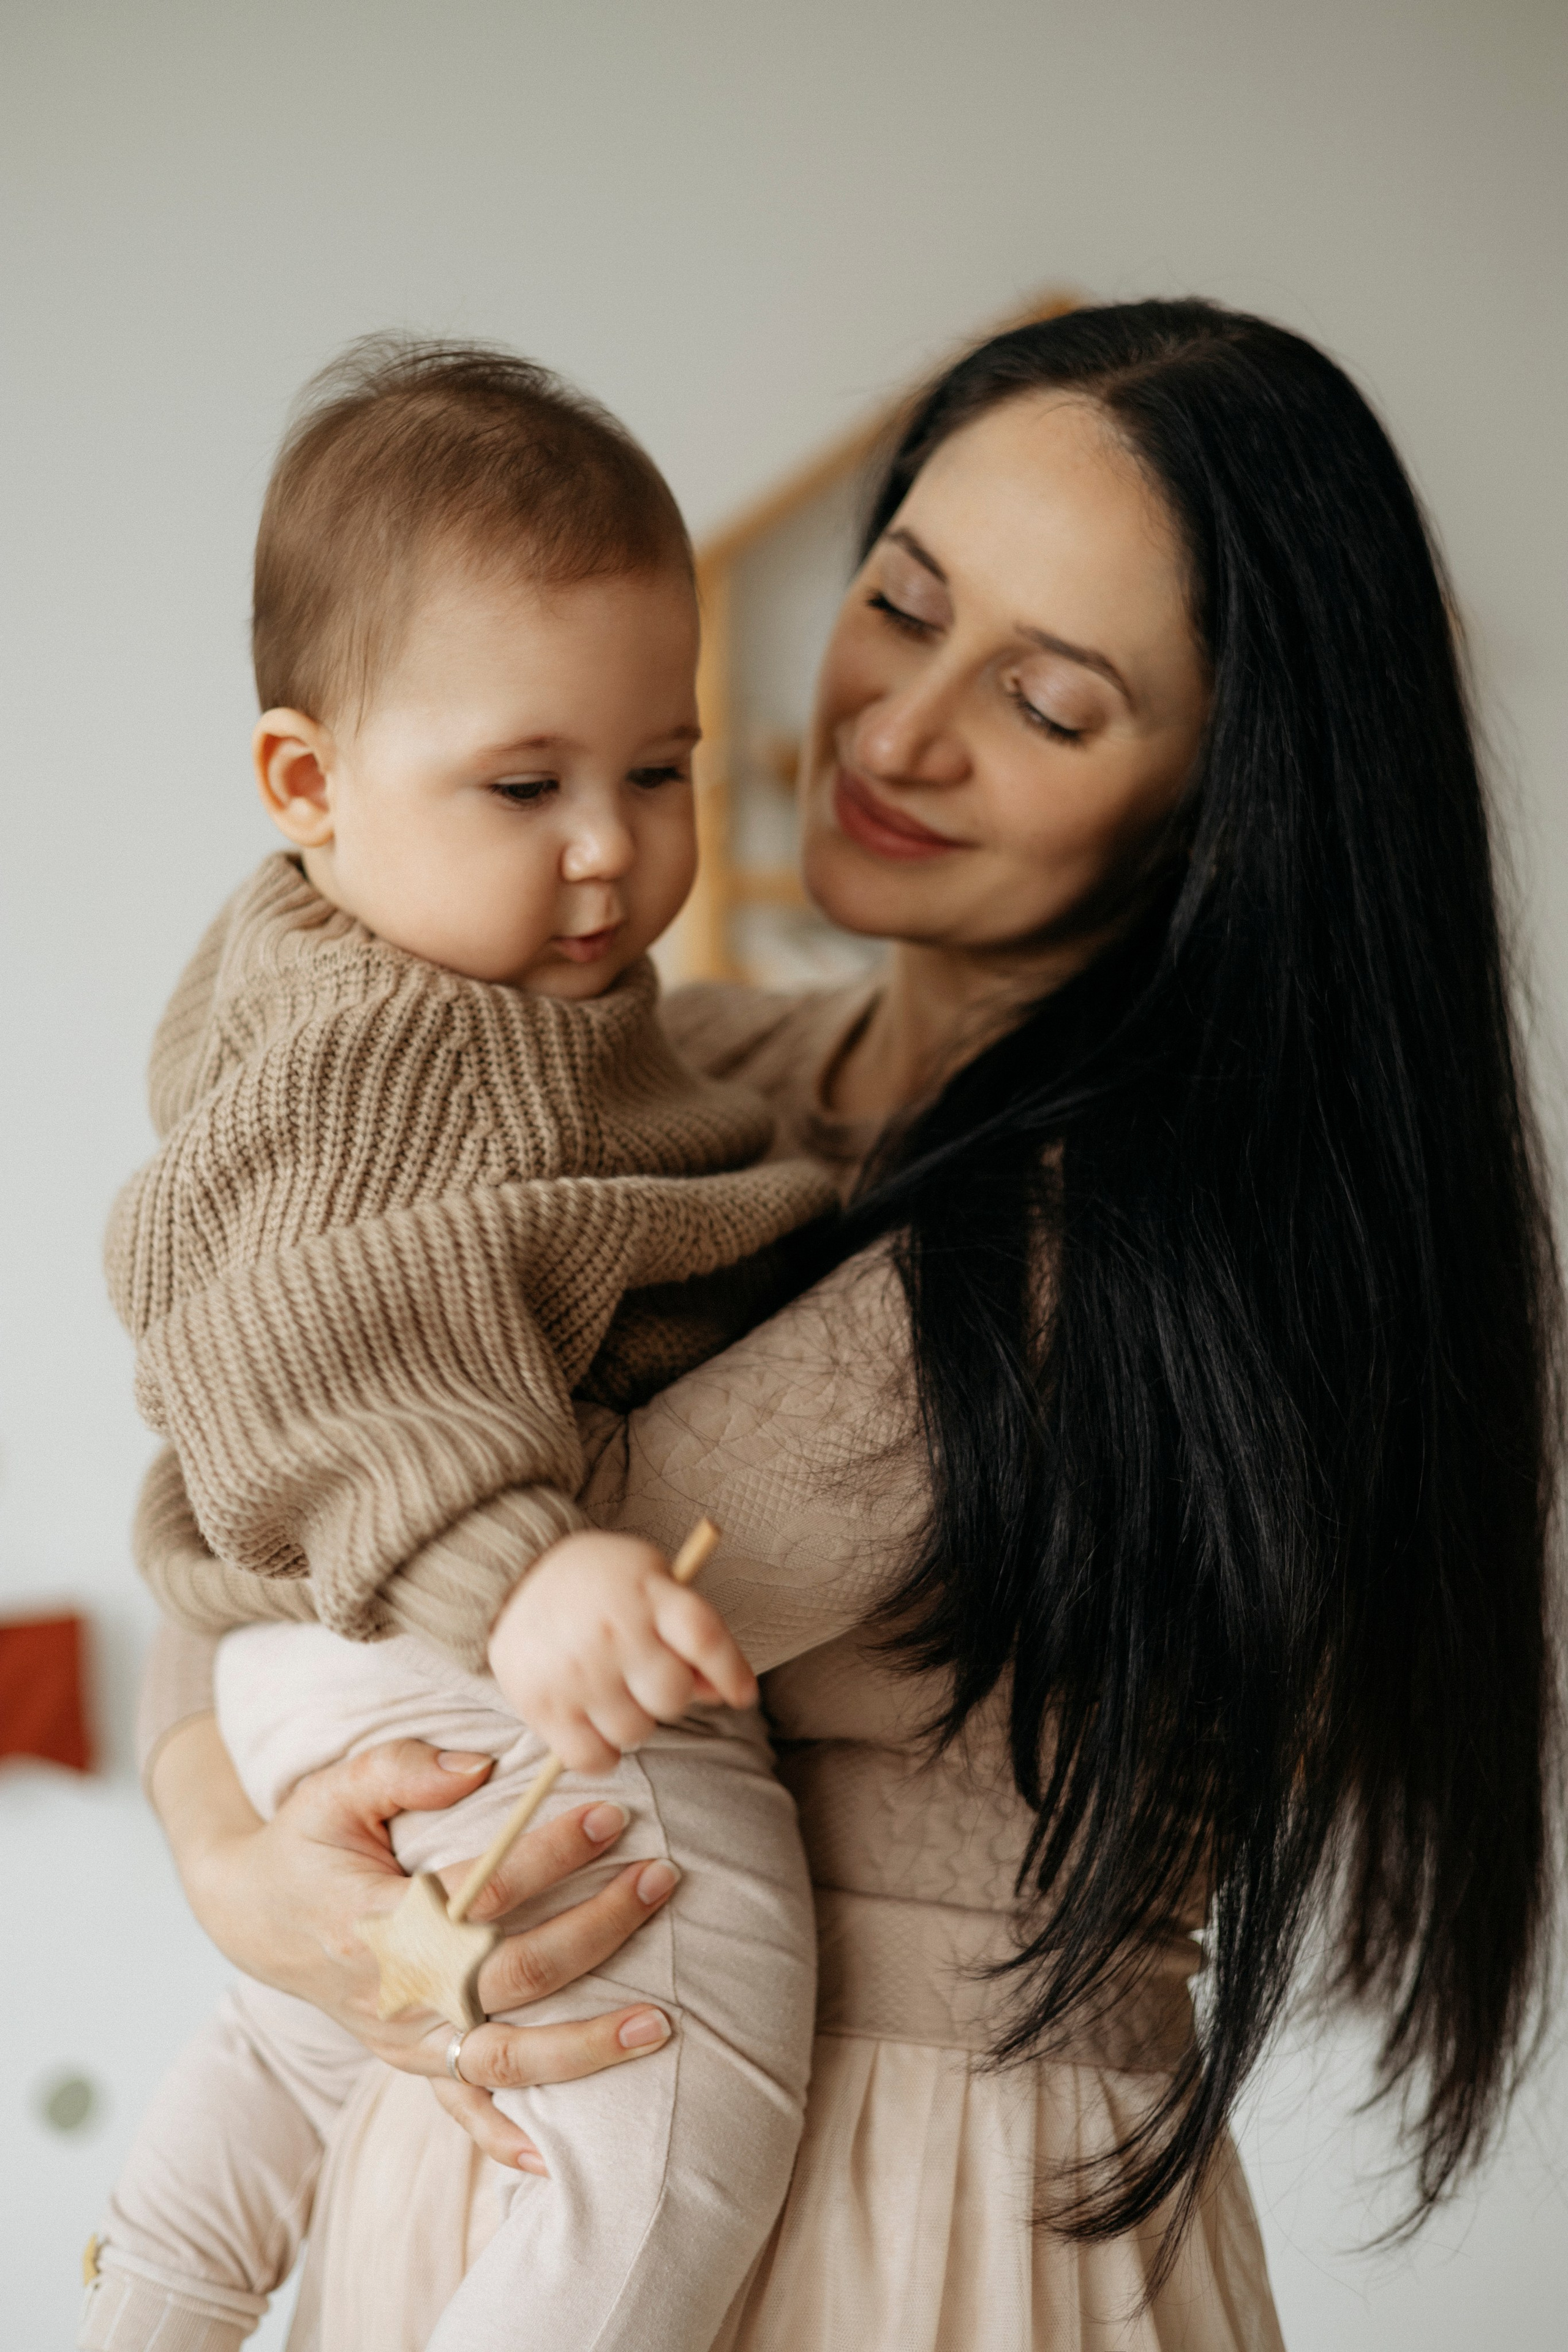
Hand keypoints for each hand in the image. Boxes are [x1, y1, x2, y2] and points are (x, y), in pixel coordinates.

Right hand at [152, 1715, 678, 2169]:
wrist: (254, 1914)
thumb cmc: (306, 1842)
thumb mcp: (334, 1789)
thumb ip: (402, 1767)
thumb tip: (480, 1767)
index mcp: (374, 1919)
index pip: (479, 1891)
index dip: (548, 1853)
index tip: (609, 1814)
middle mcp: (393, 1991)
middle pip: (512, 1976)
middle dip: (596, 1930)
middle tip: (660, 1880)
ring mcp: (402, 2038)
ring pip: (504, 2058)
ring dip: (586, 2044)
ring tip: (659, 2022)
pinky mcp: (408, 2061)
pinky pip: (461, 2109)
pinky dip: (505, 2137)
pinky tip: (558, 2153)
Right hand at [487, 1528, 757, 1772]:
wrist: (514, 1575)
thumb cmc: (597, 1582)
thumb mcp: (650, 1580)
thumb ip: (688, 1630)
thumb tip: (722, 1691)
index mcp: (648, 1594)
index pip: (705, 1638)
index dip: (732, 1671)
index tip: (742, 1694)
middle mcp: (614, 1634)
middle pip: (673, 1695)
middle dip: (671, 1696)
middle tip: (648, 1682)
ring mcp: (577, 1672)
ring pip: (636, 1732)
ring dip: (636, 1724)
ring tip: (616, 1697)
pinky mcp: (543, 1705)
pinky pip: (592, 1759)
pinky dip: (603, 1754)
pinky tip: (597, 1727)